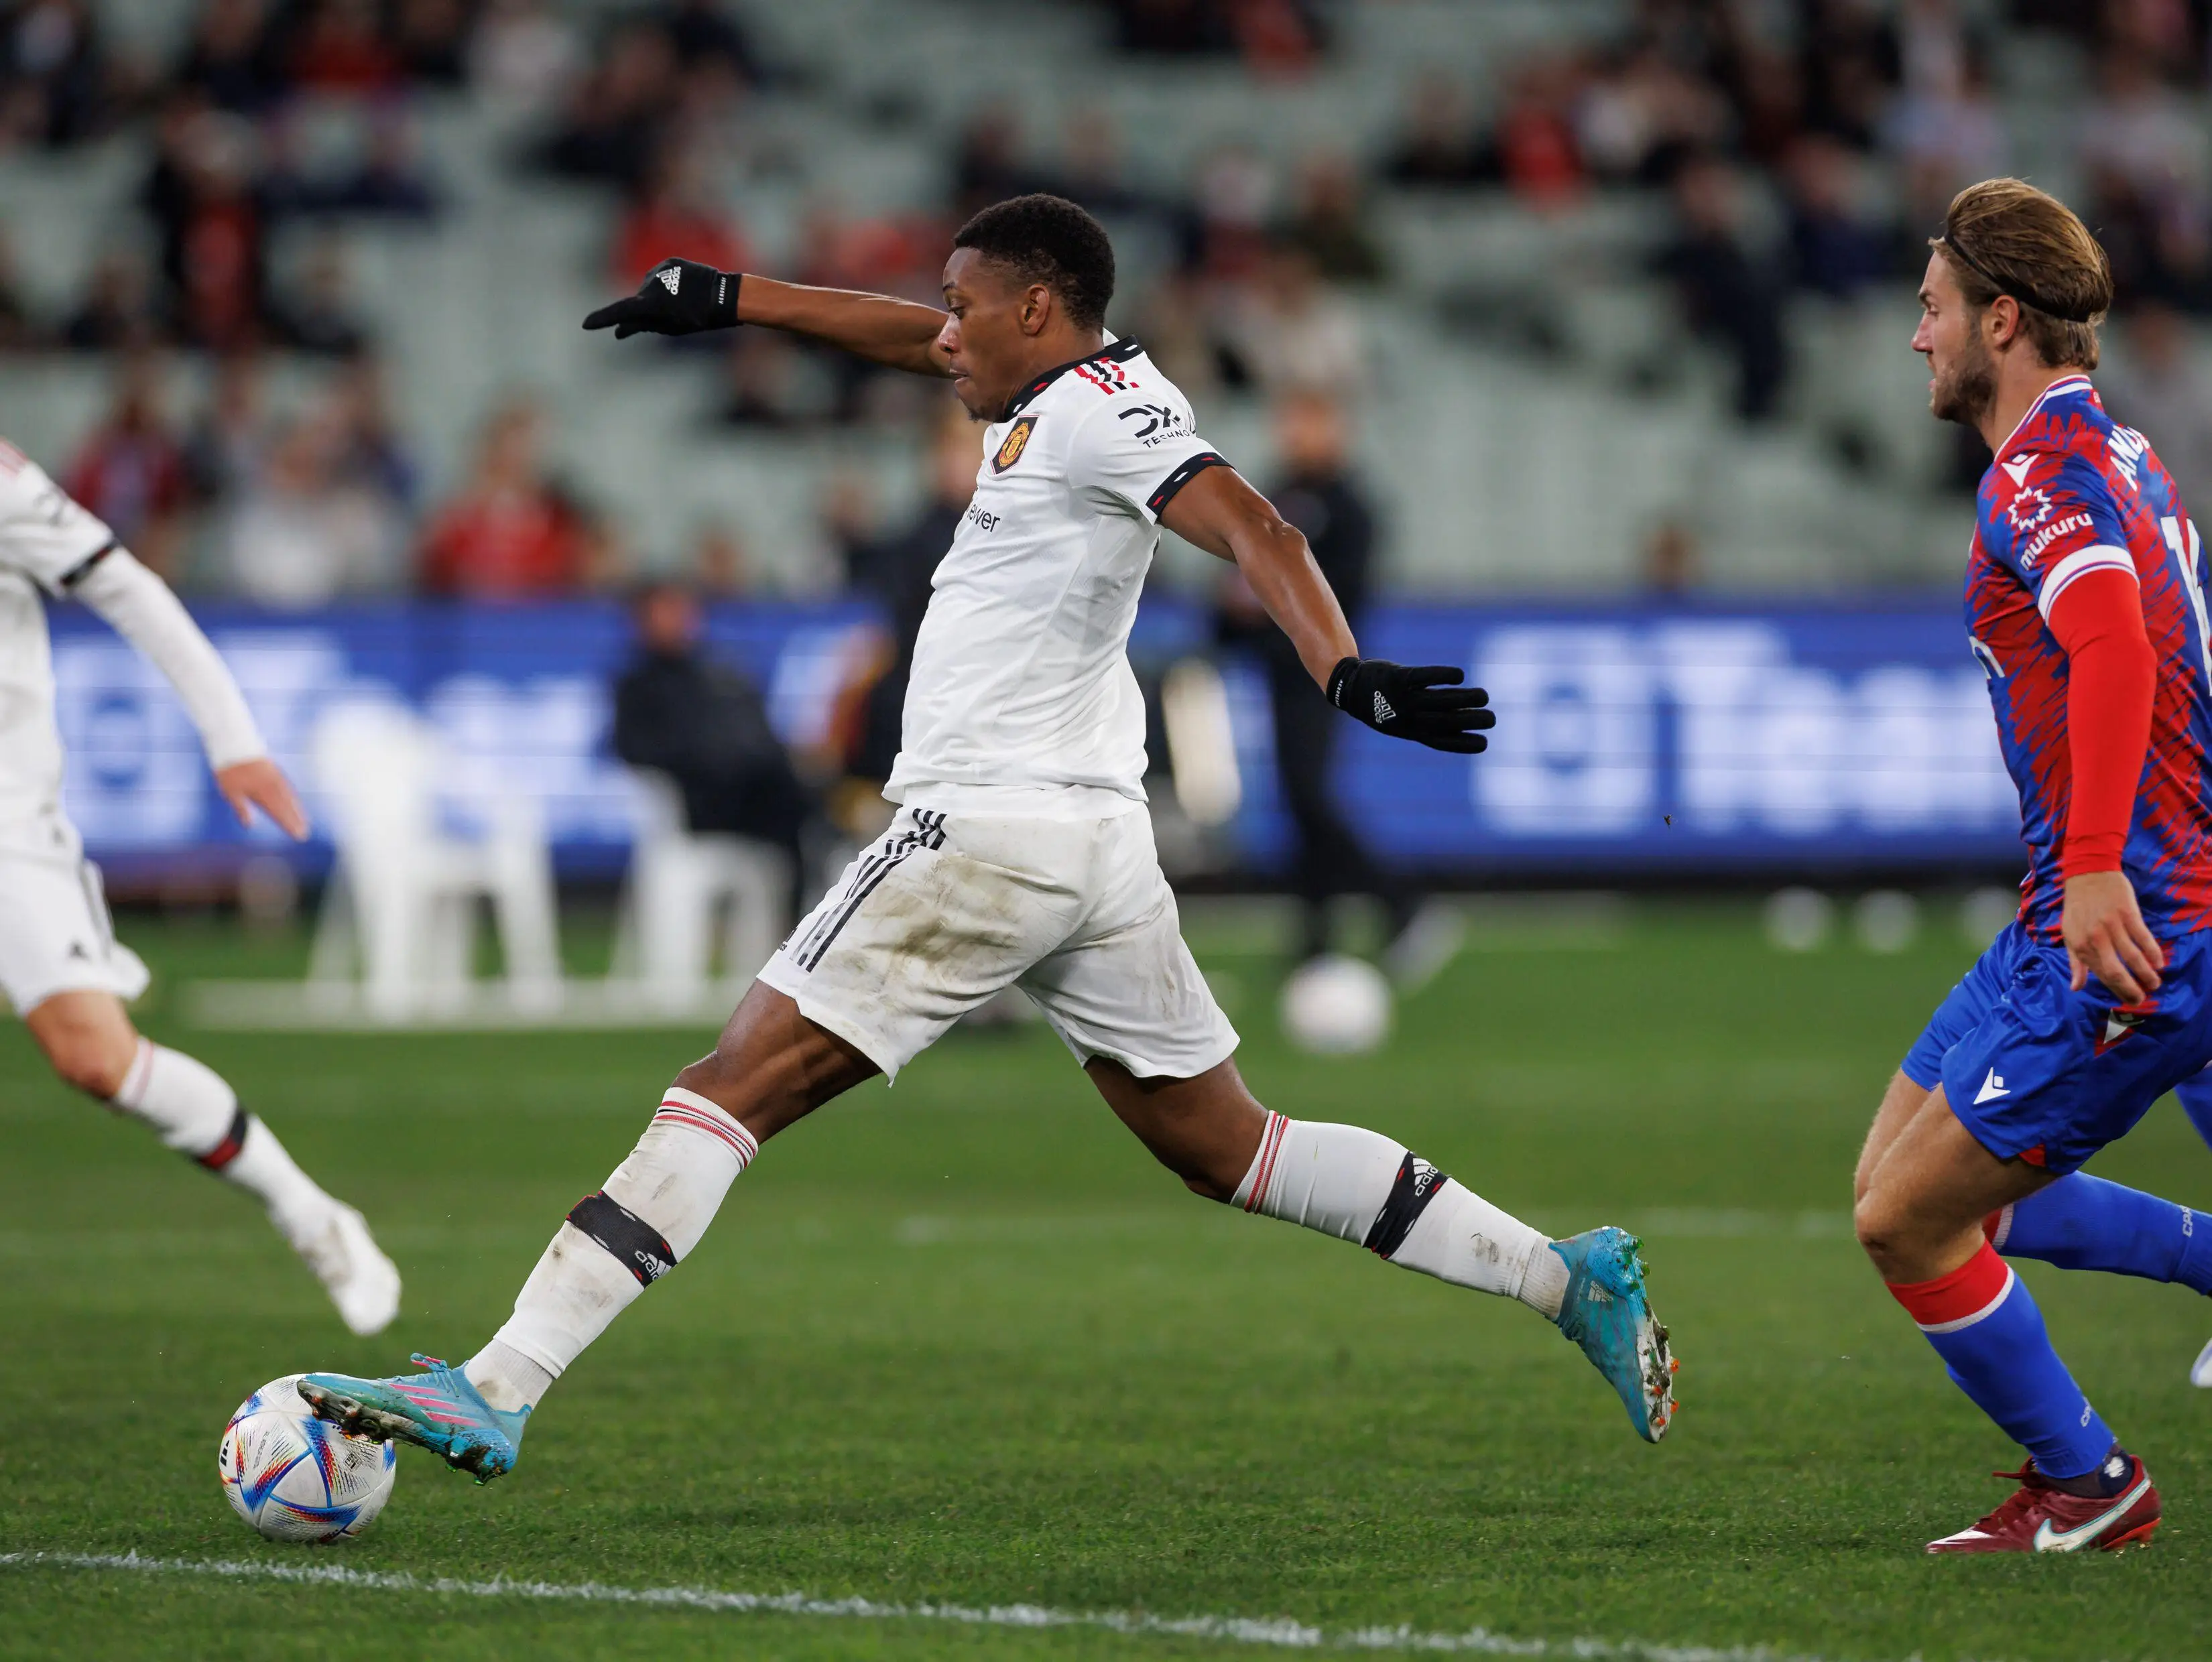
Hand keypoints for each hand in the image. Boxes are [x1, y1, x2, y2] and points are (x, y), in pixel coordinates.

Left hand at [216, 757, 309, 840]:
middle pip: (287, 806)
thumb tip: (249, 825)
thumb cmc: (229, 769)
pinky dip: (292, 797)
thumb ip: (241, 808)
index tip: (298, 835)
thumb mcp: (230, 791)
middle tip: (304, 832)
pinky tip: (293, 800)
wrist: (234, 742)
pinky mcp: (274, 770)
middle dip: (296, 820)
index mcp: (262, 793)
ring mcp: (275, 777)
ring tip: (303, 820)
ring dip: (296, 809)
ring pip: (288, 796)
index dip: (289, 824)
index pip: (279, 813)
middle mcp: (272, 786)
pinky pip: (286, 787)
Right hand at [582, 258, 740, 338]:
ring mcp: (661, 270)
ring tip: (682, 303)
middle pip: (638, 300)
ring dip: (658, 295)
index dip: (602, 319)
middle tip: (670, 317)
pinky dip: (667, 284)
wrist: (724, 295)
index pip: (620, 312)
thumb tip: (619, 332)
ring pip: (650, 286)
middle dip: (645, 309)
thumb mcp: (670, 328)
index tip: (585, 324)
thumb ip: (642, 327)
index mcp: (651, 303)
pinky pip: (662, 275)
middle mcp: (651, 283)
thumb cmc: (698, 319)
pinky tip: (684, 290)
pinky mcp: (671, 261)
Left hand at [1326, 657, 1496, 753]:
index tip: (1485, 743)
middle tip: (1492, 719)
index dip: (1463, 744)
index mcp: (1410, 731)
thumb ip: (1428, 722)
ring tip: (1484, 696)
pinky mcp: (1397, 677)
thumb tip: (1462, 724)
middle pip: (1445, 722)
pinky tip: (1460, 676)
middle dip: (1471, 722)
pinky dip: (1443, 676)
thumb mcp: (1401, 722)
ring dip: (1465, 698)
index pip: (1441, 742)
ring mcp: (1401, 698)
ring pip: (1439, 700)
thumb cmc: (1382, 706)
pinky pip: (1424, 677)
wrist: (1349, 688)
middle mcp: (1407, 718)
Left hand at [2062, 869, 2163, 1000]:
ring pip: (2133, 957)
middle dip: (2132, 988)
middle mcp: (2096, 939)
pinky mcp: (2128, 914)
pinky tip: (2159, 963)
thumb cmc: (2078, 907)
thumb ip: (2075, 962)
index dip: (2117, 990)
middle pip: (2117, 971)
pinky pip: (2143, 937)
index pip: (2101, 975)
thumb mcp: (2069, 935)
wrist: (2087, 874)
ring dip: (2146, 973)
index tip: (2130, 1000)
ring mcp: (2112, 926)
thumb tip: (2076, 988)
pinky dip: (2153, 952)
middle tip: (2143, 998)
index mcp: (2081, 946)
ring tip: (2154, 983)